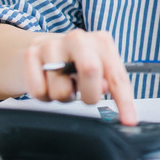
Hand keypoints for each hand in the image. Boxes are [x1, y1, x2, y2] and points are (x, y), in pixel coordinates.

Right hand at [21, 29, 137, 124]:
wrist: (41, 50)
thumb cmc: (75, 63)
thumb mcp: (97, 68)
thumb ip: (107, 80)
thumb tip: (104, 87)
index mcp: (101, 41)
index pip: (116, 75)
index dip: (124, 101)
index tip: (128, 120)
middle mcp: (78, 38)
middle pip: (90, 70)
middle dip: (90, 95)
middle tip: (84, 96)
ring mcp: (52, 44)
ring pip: (61, 90)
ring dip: (64, 97)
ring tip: (63, 85)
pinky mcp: (30, 54)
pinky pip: (39, 91)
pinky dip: (44, 95)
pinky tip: (48, 83)